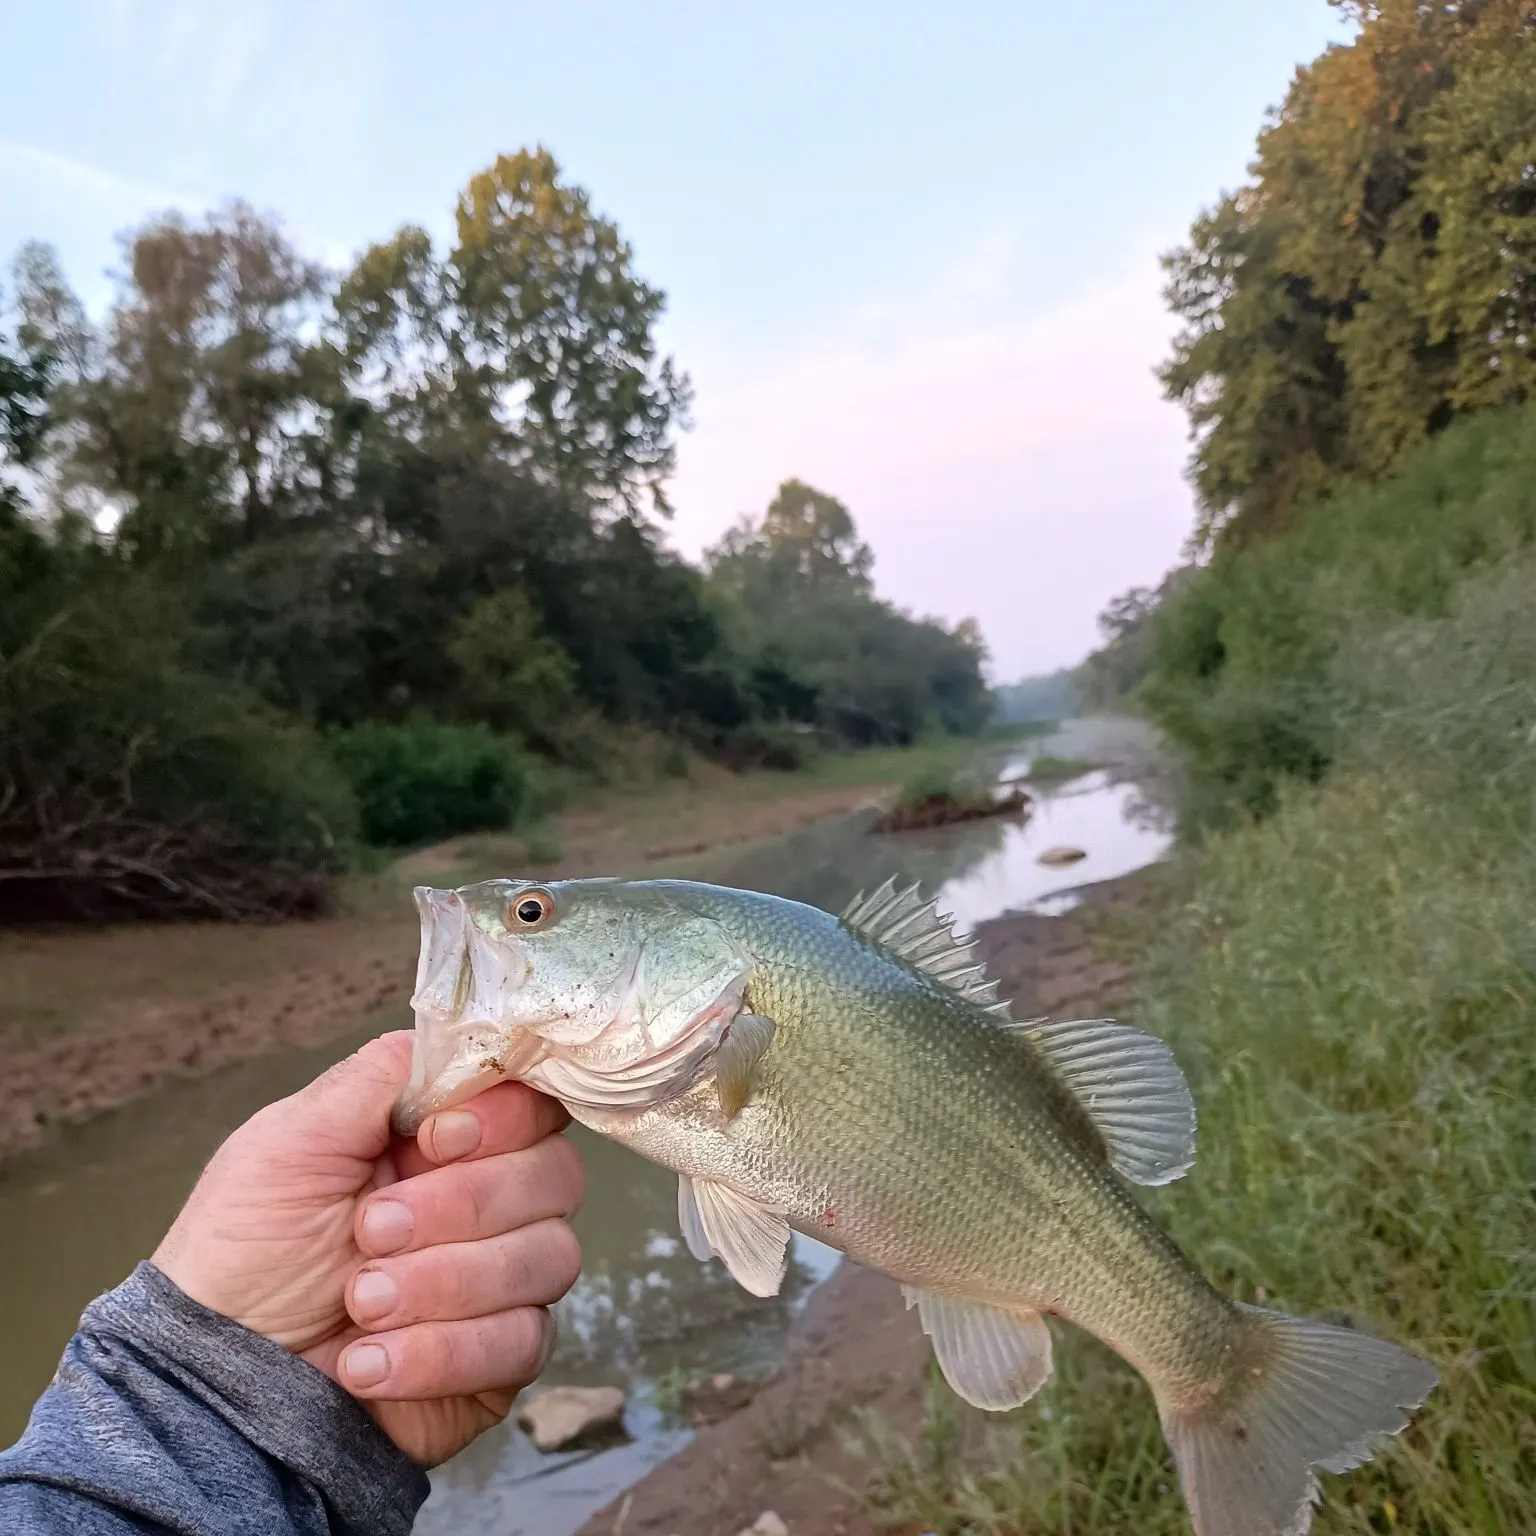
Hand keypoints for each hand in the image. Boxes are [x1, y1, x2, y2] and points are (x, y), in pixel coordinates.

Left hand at [152, 1031, 583, 1466]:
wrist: (214, 1378)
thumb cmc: (244, 1252)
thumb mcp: (291, 1139)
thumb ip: (379, 1076)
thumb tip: (455, 1036)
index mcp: (446, 1138)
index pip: (533, 1102)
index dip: (503, 1118)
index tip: (433, 1140)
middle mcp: (491, 1200)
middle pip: (555, 1175)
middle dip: (458, 1207)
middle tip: (369, 1231)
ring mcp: (504, 1279)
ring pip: (548, 1257)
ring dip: (445, 1282)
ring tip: (360, 1303)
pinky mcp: (501, 1357)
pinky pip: (522, 1341)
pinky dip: (440, 1351)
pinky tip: (369, 1362)